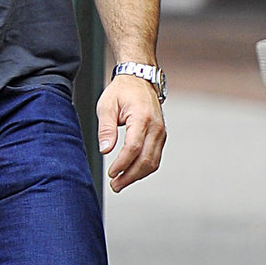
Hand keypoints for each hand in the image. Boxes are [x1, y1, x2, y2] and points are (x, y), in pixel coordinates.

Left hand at [96, 76, 165, 191]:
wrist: (139, 79)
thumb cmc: (122, 91)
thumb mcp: (107, 106)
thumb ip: (106, 128)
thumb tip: (105, 149)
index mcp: (142, 117)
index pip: (134, 147)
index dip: (122, 164)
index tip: (111, 173)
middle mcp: (156, 127)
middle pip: (146, 159)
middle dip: (130, 176)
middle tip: (115, 185)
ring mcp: (161, 132)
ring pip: (153, 162)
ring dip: (137, 175)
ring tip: (120, 183)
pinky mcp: (160, 136)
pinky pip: (155, 157)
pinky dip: (143, 168)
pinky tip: (130, 173)